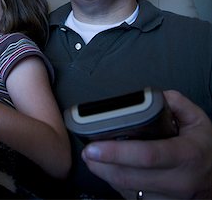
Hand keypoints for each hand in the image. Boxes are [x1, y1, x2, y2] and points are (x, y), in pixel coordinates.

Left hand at [81, 90, 211, 198]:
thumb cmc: (205, 148)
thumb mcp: (198, 120)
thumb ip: (176, 102)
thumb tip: (154, 95)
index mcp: (186, 156)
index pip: (146, 155)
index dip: (117, 152)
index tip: (94, 146)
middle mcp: (177, 182)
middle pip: (130, 177)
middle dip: (102, 165)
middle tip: (86, 150)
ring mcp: (168, 198)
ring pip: (128, 190)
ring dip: (106, 174)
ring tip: (92, 158)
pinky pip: (132, 196)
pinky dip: (116, 183)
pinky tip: (108, 169)